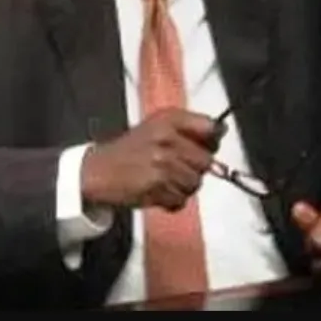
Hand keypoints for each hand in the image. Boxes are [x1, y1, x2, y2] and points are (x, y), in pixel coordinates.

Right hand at [81, 109, 222, 210]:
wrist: (98, 170)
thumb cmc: (130, 149)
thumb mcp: (157, 126)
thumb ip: (188, 127)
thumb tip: (222, 132)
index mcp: (169, 119)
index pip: (210, 127)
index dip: (213, 141)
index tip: (207, 147)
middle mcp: (167, 138)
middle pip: (206, 161)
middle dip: (195, 169)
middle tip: (176, 168)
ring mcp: (162, 162)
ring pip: (195, 183)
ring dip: (183, 187)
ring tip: (164, 180)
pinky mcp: (156, 185)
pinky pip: (181, 200)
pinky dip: (172, 201)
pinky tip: (158, 192)